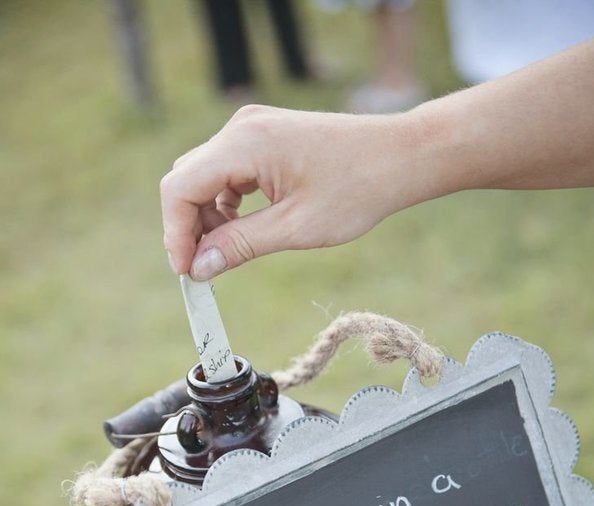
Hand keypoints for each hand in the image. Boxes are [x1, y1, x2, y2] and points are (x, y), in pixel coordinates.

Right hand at [160, 105, 420, 278]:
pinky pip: (226, 171)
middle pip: (187, 180)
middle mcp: (241, 128)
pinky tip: (243, 229)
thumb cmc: (357, 188)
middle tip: (204, 270)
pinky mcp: (264, 138)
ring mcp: (252, 129)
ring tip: (228, 252)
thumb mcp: (295, 227)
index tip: (187, 272)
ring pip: (204, 177)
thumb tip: (199, 268)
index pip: (180, 188)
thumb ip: (241, 245)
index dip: (176, 234)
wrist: (399, 156)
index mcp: (245, 143)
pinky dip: (225, 204)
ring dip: (207, 218)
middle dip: (188, 228)